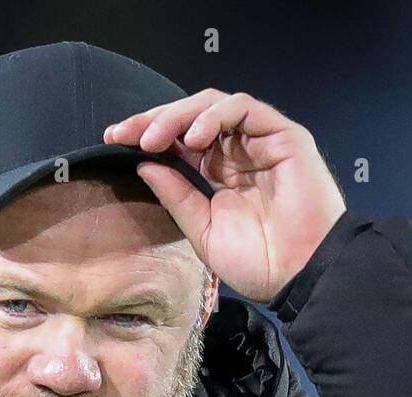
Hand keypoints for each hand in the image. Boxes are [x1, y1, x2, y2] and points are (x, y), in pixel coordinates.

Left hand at [104, 89, 345, 303]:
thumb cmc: (258, 263)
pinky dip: (213, 116)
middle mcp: (237, 153)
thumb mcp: (202, 230)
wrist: (297, 276)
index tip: (114, 140)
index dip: (146, 135)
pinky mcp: (282, 135)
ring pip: (213, 106)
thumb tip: (144, 165)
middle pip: (190, 118)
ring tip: (153, 138)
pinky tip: (191, 139)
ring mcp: (260, 141)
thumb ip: (177, 196)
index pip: (178, 141)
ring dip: (177, 116)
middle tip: (126, 134)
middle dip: (154, 120)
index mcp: (218, 174)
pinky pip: (243, 108)